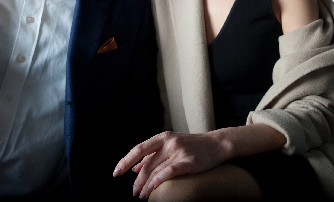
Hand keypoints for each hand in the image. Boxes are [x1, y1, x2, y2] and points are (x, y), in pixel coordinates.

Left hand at [113, 131, 229, 198]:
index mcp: (163, 137)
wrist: (217, 144)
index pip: (139, 149)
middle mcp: (169, 142)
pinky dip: (157, 182)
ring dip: (145, 186)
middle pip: (146, 164)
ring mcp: (178, 151)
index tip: (116, 173)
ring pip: (155, 171)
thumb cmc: (193, 145)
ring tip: (142, 196)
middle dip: (137, 181)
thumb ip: (153, 155)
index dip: (125, 161)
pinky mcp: (188, 161)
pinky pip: (168, 173)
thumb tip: (134, 168)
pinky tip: (151, 190)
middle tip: (134, 193)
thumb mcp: (171, 145)